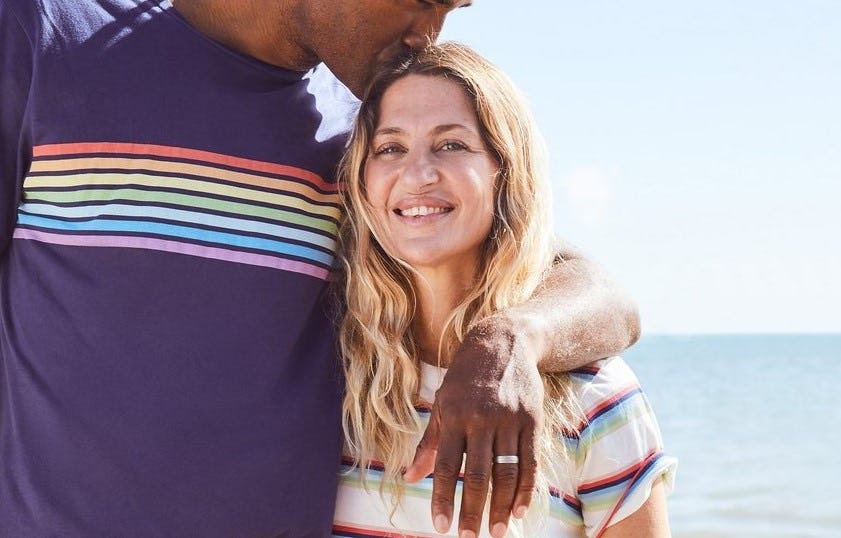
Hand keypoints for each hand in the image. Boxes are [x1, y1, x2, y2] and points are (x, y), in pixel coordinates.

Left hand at [403, 320, 544, 537]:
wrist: (502, 343)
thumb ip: (428, 443)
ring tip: (496, 531)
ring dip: (501, 505)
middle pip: (478, 474)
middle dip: (473, 509)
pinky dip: (526, 489)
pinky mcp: (532, 420)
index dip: (443, 497)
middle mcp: (481, 418)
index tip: (440, 526)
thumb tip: (410, 477)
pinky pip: (530, 461)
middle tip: (469, 536)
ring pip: (506, 471)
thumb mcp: (441, 403)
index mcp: (454, 415)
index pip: (446, 465)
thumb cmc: (465, 378)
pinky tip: (519, 511)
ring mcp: (509, 419)